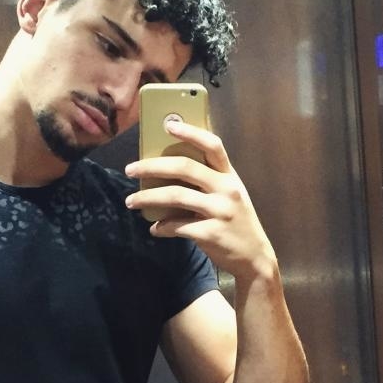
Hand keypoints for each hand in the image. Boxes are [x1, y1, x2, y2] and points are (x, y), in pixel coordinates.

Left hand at [124, 120, 277, 282]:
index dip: (191, 132)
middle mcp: (226, 189)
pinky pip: (177, 226)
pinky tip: (154, 229)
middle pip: (185, 168)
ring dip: (147, 198)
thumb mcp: (229, 196)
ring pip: (175, 196)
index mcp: (230, 176)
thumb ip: (207, 181)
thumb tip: (166, 170)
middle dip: (152, 166)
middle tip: (129, 169)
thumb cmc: (235, 222)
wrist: (254, 257)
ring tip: (131, 201)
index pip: (213, 145)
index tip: (168, 124)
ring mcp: (220, 211)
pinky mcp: (211, 234)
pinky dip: (162, 227)